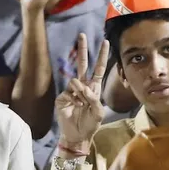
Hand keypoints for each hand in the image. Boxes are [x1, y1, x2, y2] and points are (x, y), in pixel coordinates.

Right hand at [55, 34, 109, 153]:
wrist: (77, 134)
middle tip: (82, 35)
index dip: (102, 56)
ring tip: (82, 105)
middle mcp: (82, 86)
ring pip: (76, 80)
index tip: (105, 42)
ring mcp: (71, 91)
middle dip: (83, 49)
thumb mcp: (99, 112)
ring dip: (81, 93)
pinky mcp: (62, 97)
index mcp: (94, 88)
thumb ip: (94, 98)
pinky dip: (74, 100)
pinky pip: (69, 92)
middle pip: (82, 64)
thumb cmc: (90, 124)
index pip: (99, 68)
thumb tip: (84, 87)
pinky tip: (75, 107)